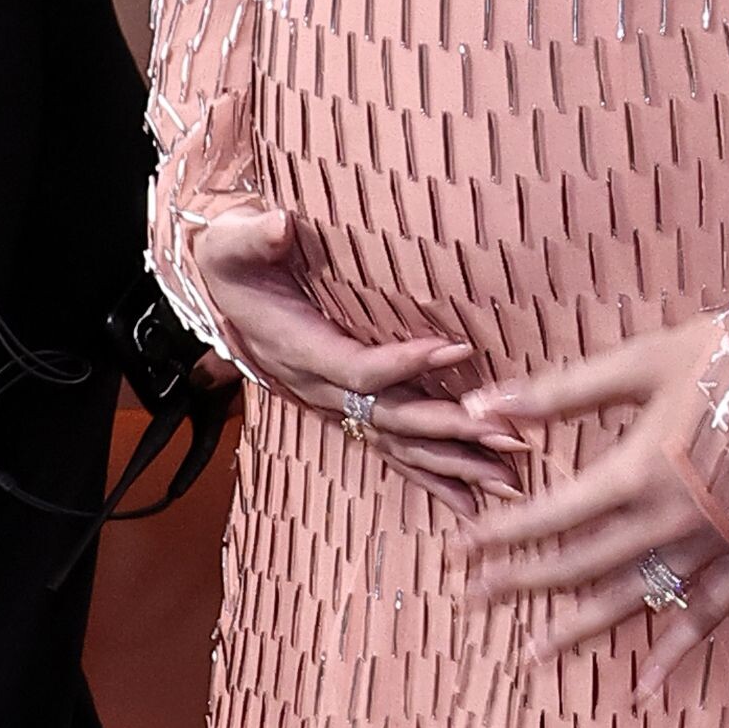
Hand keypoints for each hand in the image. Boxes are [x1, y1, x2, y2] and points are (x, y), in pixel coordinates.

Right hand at [183, 207, 519, 497]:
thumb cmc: (234, 259)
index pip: (358, 367)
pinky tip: (471, 502)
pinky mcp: (347, 411)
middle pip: (391, 418)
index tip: (459, 347)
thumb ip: (254, 236)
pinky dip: (432, 477)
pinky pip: (391, 451)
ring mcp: (333, 406)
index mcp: (296, 350)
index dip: (406, 362)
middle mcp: (317, 389)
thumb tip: (279, 225)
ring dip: (455, 464)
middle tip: (507, 436)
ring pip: (398, 444)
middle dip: (451, 430)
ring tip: (508, 478)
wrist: (220, 288)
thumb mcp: (231, 241)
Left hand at [456, 328, 728, 688]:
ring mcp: (711, 549)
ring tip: (533, 652)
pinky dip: (674, 652)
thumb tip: (483, 406)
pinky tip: (645, 687)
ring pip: (632, 601)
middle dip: (521, 583)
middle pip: (578, 566)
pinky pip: (706, 617)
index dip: (500, 535)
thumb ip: (560, 392)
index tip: (460, 548)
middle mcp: (667, 523)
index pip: (548, 517)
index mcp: (635, 472)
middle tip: (474, 599)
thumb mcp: (640, 362)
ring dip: (578, 628)